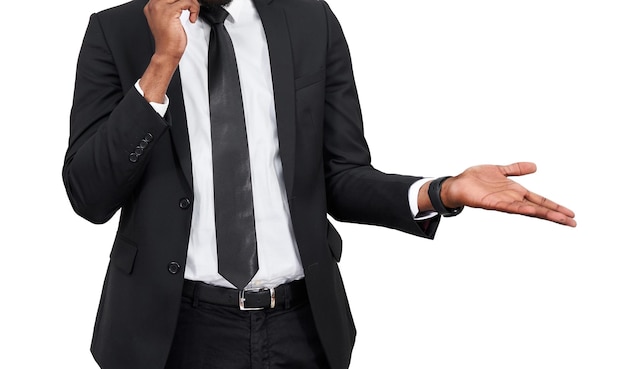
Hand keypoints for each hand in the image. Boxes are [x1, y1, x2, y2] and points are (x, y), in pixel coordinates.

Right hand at [144, 0, 199, 62]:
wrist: (167, 52)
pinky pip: (187, 1)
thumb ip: (172, 8)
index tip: (187, 5)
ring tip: (193, 12)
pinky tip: (192, 18)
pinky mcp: (169, 12)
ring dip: (192, 3)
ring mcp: (161, 7)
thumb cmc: (168, 40)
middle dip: (188, 0)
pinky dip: (194, 9)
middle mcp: (154, 4)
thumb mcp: (168, 19)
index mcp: (153, 6)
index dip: (181, 0)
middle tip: (192, 8)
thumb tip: (184, 2)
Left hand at [440, 162, 575, 226]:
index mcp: (516, 192)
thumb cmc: (476, 179)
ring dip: (544, 214)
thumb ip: (516, 169)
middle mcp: (512, 199)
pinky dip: (520, 209)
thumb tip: (534, 166)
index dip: (555, 207)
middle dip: (556, 215)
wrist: (457, 183)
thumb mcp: (500, 170)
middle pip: (539, 208)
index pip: (541, 201)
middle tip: (573, 223)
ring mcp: (504, 203)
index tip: (571, 214)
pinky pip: (509, 207)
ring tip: (560, 219)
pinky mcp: (492, 204)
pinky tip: (531, 211)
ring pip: (528, 210)